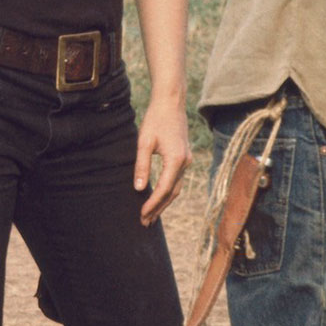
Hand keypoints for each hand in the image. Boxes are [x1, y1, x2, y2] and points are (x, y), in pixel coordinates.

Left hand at [134, 95, 191, 225]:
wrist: (170, 102)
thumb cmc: (155, 120)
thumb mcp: (144, 142)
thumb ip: (142, 166)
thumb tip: (139, 189)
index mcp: (176, 160)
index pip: (164, 189)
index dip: (152, 204)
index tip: (142, 215)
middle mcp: (185, 163)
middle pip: (172, 193)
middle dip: (159, 209)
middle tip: (145, 222)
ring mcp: (187, 160)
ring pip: (177, 188)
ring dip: (164, 203)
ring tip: (151, 215)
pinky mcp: (185, 157)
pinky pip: (177, 180)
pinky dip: (168, 192)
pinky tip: (158, 198)